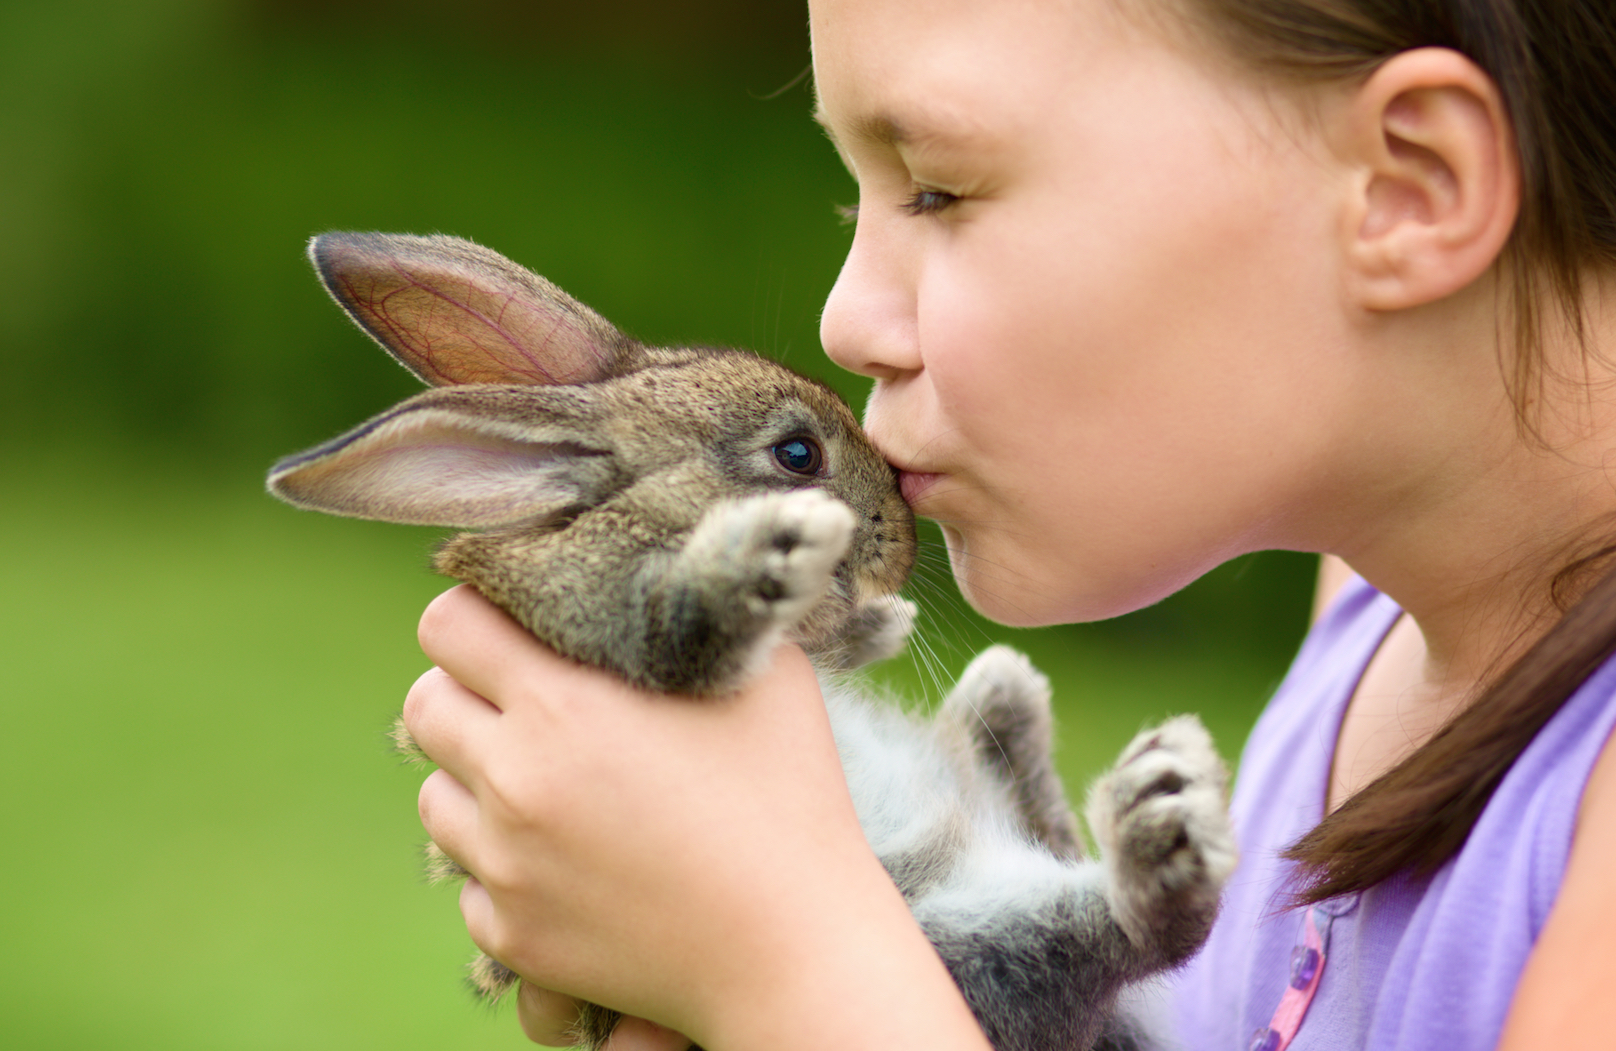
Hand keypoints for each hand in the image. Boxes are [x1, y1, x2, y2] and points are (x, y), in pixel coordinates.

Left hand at [404, 586, 988, 1050]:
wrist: (794, 949)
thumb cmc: (793, 797)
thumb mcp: (766, 670)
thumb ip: (711, 597)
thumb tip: (696, 536)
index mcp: (562, 705)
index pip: (449, 622)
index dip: (478, 610)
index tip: (517, 621)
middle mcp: (513, 781)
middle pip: (422, 704)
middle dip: (466, 691)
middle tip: (528, 698)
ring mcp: (505, 866)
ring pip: (435, 795)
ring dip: (477, 777)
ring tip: (550, 780)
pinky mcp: (513, 935)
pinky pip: (468, 881)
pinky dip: (503, 862)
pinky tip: (571, 856)